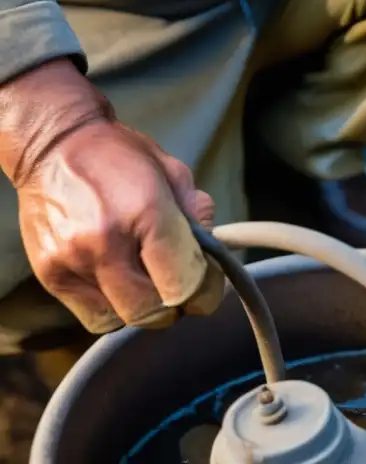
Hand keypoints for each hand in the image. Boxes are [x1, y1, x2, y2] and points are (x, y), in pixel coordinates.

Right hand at [14, 117, 223, 333]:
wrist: (55, 146)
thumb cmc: (119, 156)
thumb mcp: (172, 171)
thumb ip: (197, 214)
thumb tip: (215, 251)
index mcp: (146, 211)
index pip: (186, 284)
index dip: (206, 293)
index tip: (209, 286)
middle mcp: (106, 242)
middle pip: (155, 312)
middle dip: (177, 305)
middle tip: (180, 285)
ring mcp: (73, 262)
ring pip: (123, 319)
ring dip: (144, 308)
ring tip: (147, 278)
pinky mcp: (50, 275)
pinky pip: (94, 316)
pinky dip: (114, 307)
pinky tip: (119, 280)